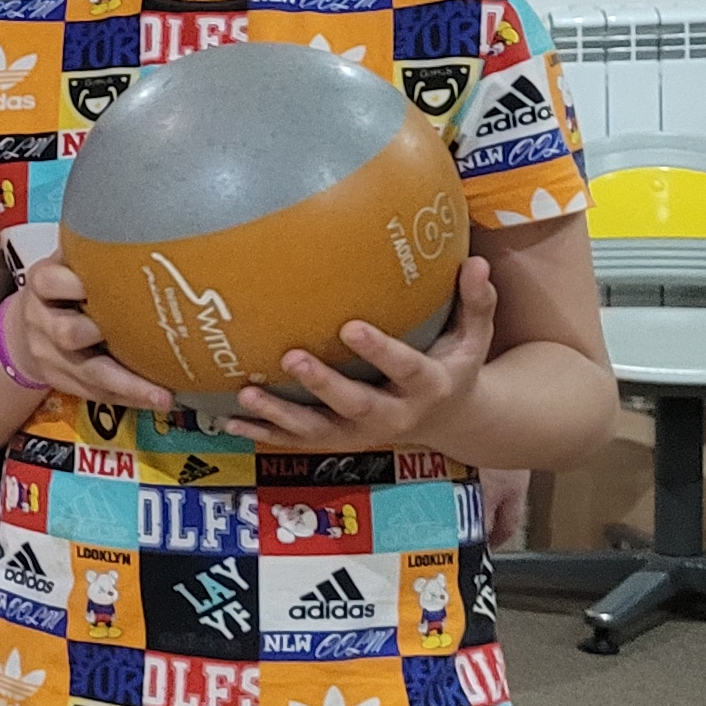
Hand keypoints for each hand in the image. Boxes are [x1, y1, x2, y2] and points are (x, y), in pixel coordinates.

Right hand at [1, 257, 182, 414]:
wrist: (25, 330)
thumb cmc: (63, 288)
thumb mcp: (66, 263)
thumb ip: (90, 251)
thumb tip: (151, 225)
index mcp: (42, 284)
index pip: (48, 281)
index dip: (70, 284)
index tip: (93, 283)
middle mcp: (42, 321)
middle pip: (65, 332)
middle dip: (98, 337)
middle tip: (135, 338)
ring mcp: (50, 356)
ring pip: (87, 374)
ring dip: (127, 384)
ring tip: (162, 395)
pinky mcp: (63, 382)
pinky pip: (96, 394)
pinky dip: (128, 398)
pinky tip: (158, 400)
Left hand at [220, 257, 496, 448]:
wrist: (452, 421)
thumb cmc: (455, 364)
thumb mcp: (475, 338)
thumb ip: (477, 303)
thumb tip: (476, 262)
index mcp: (427, 385)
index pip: (404, 368)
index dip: (379, 351)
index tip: (350, 326)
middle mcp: (394, 416)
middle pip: (355, 404)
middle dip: (322, 384)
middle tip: (290, 357)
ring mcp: (362, 434)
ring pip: (318, 430)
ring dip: (280, 415)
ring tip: (245, 394)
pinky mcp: (338, 442)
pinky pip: (297, 442)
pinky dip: (263, 433)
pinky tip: (228, 421)